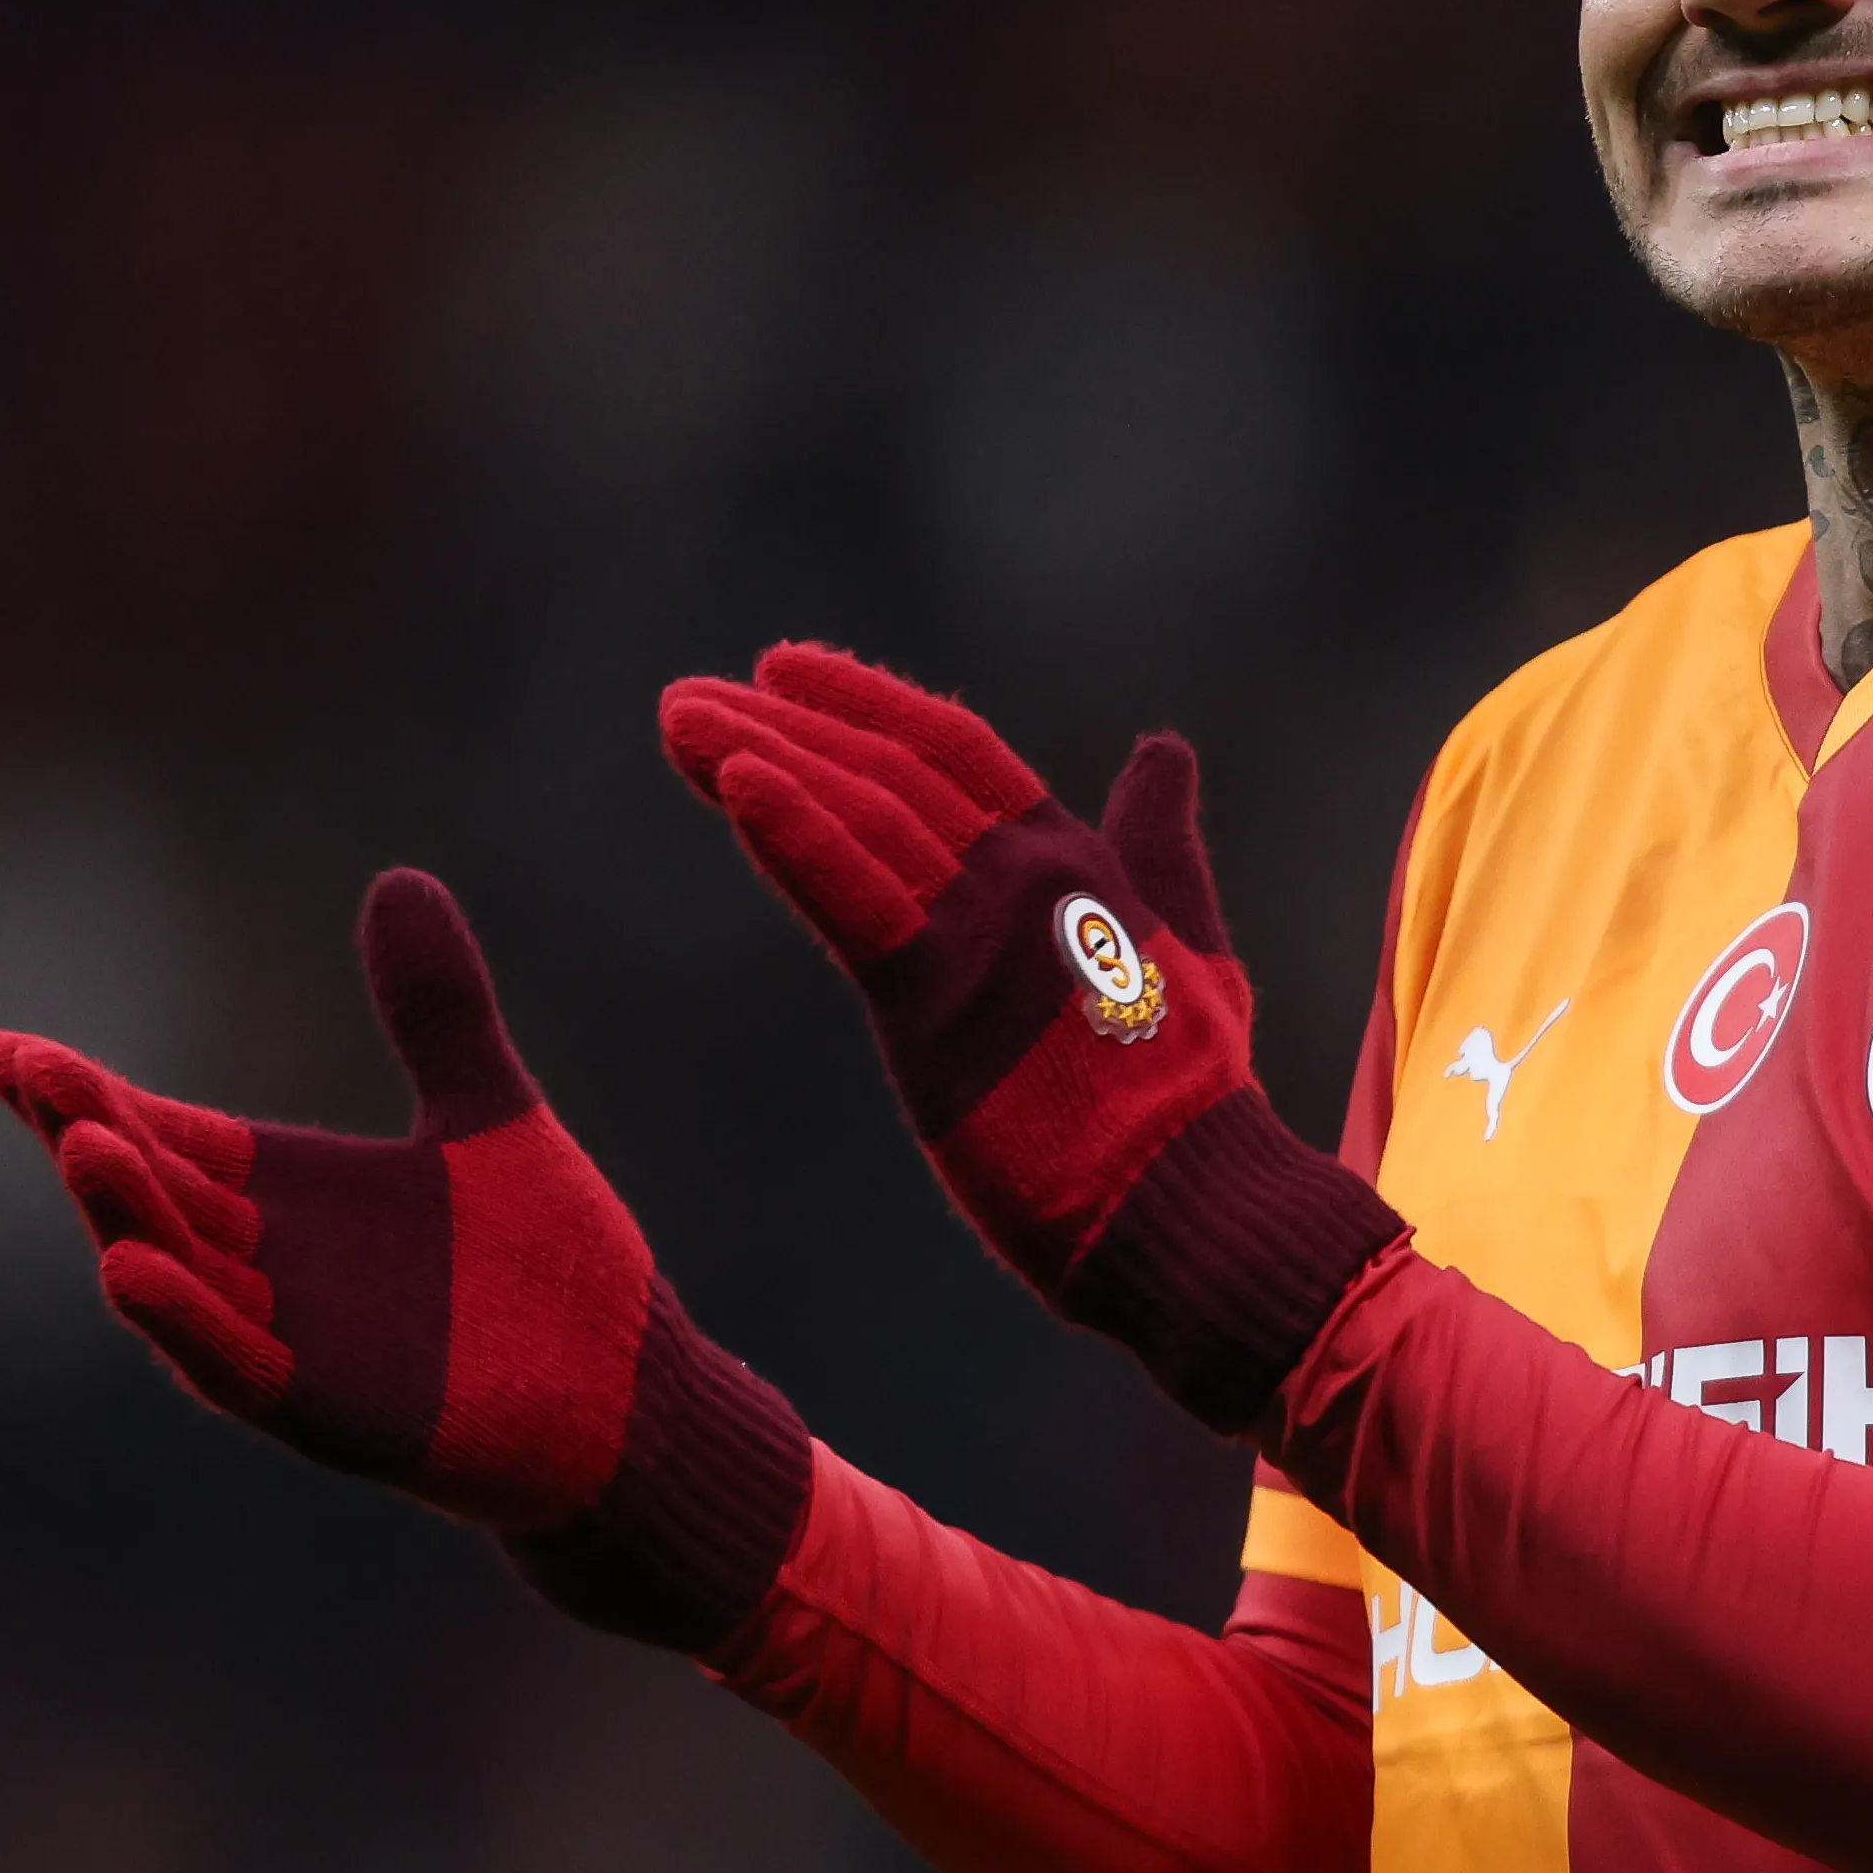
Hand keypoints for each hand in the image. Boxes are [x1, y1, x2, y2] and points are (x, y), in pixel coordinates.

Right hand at [0, 868, 810, 1651]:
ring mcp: (295, 1346)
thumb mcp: (487, 1113)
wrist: (628, 1392)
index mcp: (287, 1198)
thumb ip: (437, 1010)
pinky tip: (132, 1273)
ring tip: (82, 1148)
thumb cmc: (548, 1266)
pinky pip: (240, 1369)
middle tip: (29, 1071)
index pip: (164, 1135)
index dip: (85, 1094)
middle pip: (153, 1196)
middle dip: (87, 1136)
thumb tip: (401, 877)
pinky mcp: (335, 1412)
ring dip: (127, 1219)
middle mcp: (269, 1270)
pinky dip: (187, 1325)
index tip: (6, 1046)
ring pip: (181, 1280)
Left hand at [661, 646, 1400, 1432]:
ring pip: (855, 814)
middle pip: (885, 769)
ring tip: (679, 718)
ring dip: (758, 755)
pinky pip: (852, 897)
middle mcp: (1025, 875)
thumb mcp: (1191, 945)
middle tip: (688, 697)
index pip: (956, 750)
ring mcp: (980, 934)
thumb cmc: (1192, 1100)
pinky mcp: (936, 1005)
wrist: (1193, 1202)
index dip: (868, 701)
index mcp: (1075, 861)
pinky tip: (735, 780)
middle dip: (782, 722)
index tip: (782, 670)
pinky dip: (792, 833)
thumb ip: (1159, 848)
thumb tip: (1165, 751)